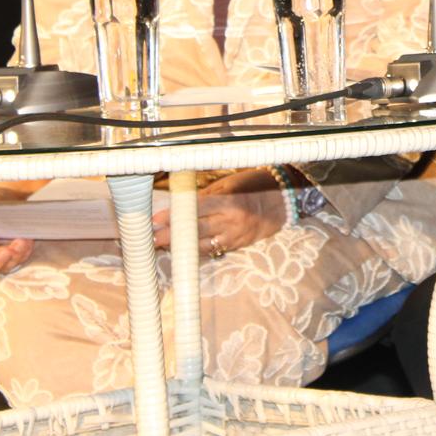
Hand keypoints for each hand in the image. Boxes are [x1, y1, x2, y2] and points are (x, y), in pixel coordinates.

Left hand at [153, 167, 286, 256]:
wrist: (283, 201)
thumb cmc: (255, 186)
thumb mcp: (230, 185)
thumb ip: (206, 196)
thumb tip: (180, 205)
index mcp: (229, 202)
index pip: (196, 210)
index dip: (175, 216)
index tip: (157, 219)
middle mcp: (232, 222)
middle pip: (195, 231)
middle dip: (172, 235)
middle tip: (152, 237)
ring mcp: (235, 237)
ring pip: (202, 246)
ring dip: (182, 246)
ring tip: (163, 245)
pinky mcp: (238, 246)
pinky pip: (213, 250)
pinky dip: (197, 249)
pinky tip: (184, 249)